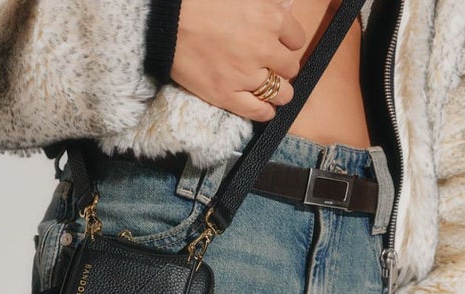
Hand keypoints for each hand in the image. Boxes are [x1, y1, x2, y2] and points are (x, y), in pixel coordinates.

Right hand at [171, 0, 305, 121]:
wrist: (167, 22)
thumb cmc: (201, 1)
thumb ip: (267, 4)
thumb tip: (285, 10)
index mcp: (270, 18)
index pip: (297, 38)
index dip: (288, 42)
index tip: (280, 44)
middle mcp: (264, 49)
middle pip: (290, 67)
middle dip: (283, 66)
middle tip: (271, 66)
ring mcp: (246, 76)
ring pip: (281, 92)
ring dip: (280, 92)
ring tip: (274, 90)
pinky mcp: (228, 96)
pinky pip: (258, 111)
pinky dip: (266, 111)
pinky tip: (266, 108)